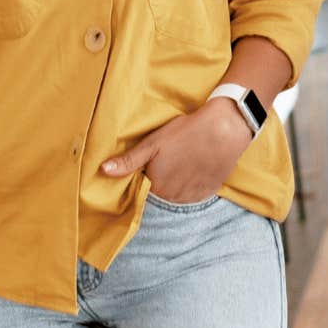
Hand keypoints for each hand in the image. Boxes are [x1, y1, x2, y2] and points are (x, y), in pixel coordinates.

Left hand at [99, 99, 253, 202]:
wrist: (224, 130)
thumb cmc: (185, 132)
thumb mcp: (153, 143)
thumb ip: (129, 161)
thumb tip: (103, 171)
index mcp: (156, 186)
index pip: (144, 188)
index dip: (148, 174)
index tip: (155, 162)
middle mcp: (173, 197)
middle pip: (161, 193)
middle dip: (163, 180)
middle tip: (171, 159)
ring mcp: (192, 196)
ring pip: (178, 195)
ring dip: (178, 184)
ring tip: (184, 162)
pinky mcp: (208, 192)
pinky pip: (195, 194)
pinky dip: (193, 184)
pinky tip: (196, 168)